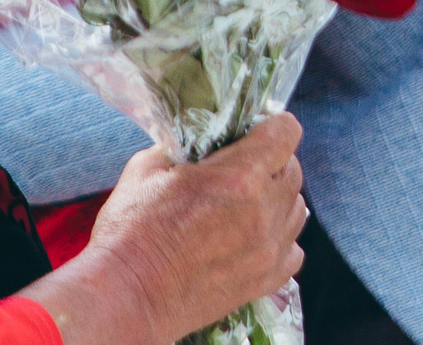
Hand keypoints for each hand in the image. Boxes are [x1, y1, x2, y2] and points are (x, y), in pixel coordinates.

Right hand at [26, 114, 308, 344]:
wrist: (125, 298)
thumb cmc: (130, 234)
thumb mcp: (147, 169)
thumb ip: (184, 146)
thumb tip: (200, 138)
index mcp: (240, 176)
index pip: (286, 132)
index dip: (273, 124)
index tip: (258, 130)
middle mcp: (264, 211)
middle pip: (293, 170)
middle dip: (273, 163)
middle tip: (243, 169)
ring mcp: (268, 248)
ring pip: (297, 209)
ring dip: (278, 200)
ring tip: (246, 205)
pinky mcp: (265, 279)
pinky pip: (293, 250)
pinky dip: (279, 240)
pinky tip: (253, 237)